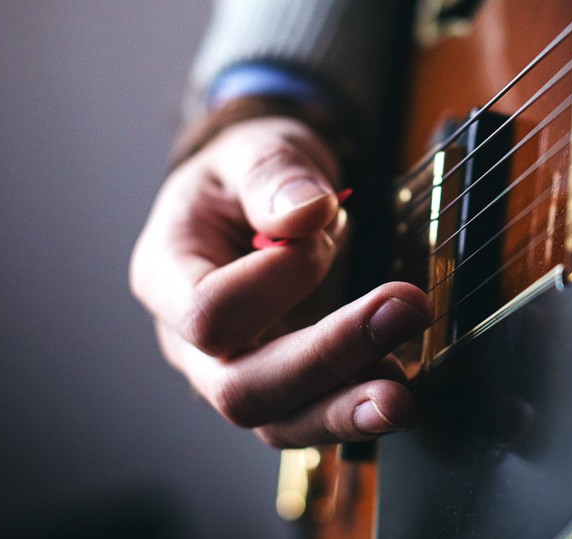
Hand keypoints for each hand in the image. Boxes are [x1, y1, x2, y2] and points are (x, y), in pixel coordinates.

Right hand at [130, 116, 431, 446]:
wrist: (260, 194)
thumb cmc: (246, 173)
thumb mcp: (255, 149)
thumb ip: (274, 174)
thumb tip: (307, 213)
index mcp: (167, 274)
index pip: (209, 312)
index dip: (278, 282)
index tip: (324, 231)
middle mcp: (188, 341)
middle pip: (241, 388)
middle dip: (328, 359)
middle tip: (404, 314)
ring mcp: (234, 370)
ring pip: (278, 422)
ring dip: (345, 413)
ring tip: (402, 399)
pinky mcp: (282, 383)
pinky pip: (311, 415)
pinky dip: (356, 408)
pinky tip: (398, 388)